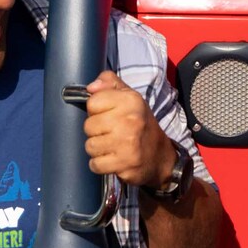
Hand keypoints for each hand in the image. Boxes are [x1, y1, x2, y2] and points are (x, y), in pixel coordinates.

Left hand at [82, 70, 172, 187]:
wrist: (159, 155)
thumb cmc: (139, 123)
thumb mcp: (129, 96)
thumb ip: (109, 83)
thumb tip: (91, 87)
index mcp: (130, 100)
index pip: (92, 102)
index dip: (96, 110)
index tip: (108, 114)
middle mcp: (130, 120)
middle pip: (88, 126)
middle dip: (96, 131)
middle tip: (111, 133)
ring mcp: (128, 143)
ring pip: (90, 146)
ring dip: (98, 149)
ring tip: (112, 146)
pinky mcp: (124, 163)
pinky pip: (95, 164)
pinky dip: (100, 164)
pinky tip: (112, 159)